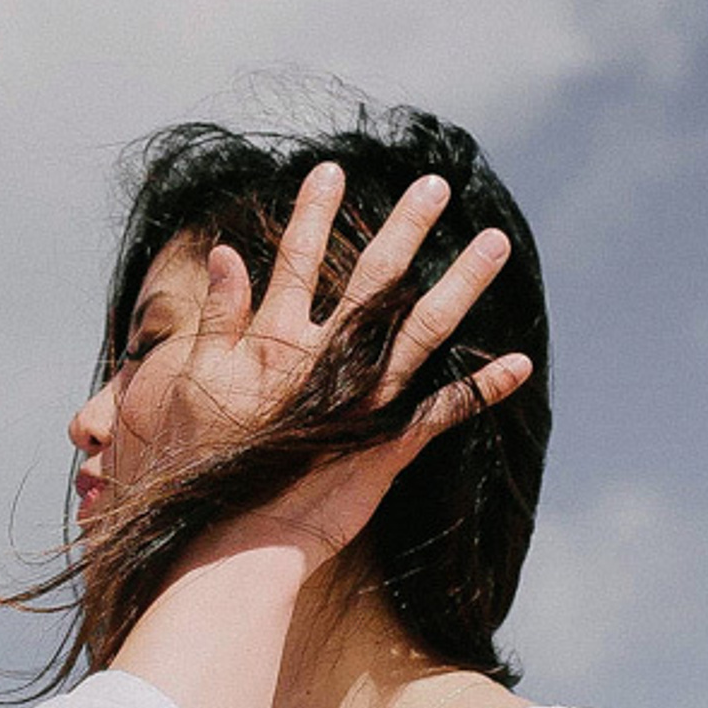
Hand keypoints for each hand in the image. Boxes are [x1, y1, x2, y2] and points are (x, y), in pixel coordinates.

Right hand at [161, 162, 529, 566]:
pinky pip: (447, 410)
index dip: (313, 214)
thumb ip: (215, 318)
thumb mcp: (187, 381)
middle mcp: (327, 359)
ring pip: (425, 328)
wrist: (227, 538)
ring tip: (495, 242)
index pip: (297, 260)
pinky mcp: (389, 444)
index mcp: (274, 340)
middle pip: (376, 279)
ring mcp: (364, 398)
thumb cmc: (194, 464)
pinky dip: (485, 387)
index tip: (330, 170)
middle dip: (406, 227)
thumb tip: (227, 254)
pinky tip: (520, 363)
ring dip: (463, 283)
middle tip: (436, 185)